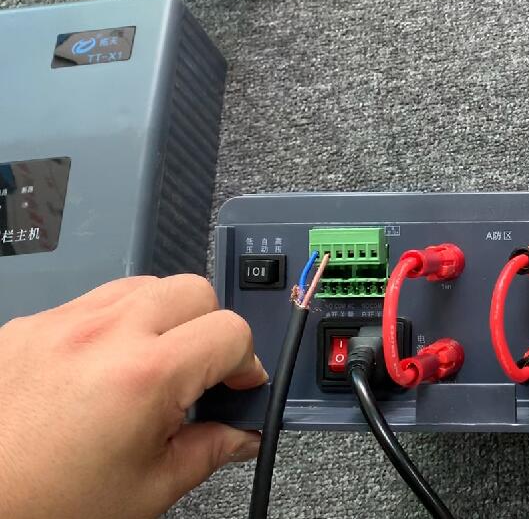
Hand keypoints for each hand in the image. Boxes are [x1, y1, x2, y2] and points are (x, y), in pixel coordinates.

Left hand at [0, 275, 267, 518]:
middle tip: (202, 375)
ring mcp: (60, 324)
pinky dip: (111, 327)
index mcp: (144, 374)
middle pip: (192, 290)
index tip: (239, 386)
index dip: (247, 362)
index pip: (230, 331)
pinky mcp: (26, 328)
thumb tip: (242, 434)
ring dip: (163, 317)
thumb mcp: (150, 488)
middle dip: (209, 328)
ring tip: (152, 367)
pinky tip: (103, 371)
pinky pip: (90, 303)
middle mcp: (103, 334)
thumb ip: (211, 450)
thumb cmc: (44, 505)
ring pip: (142, 286)